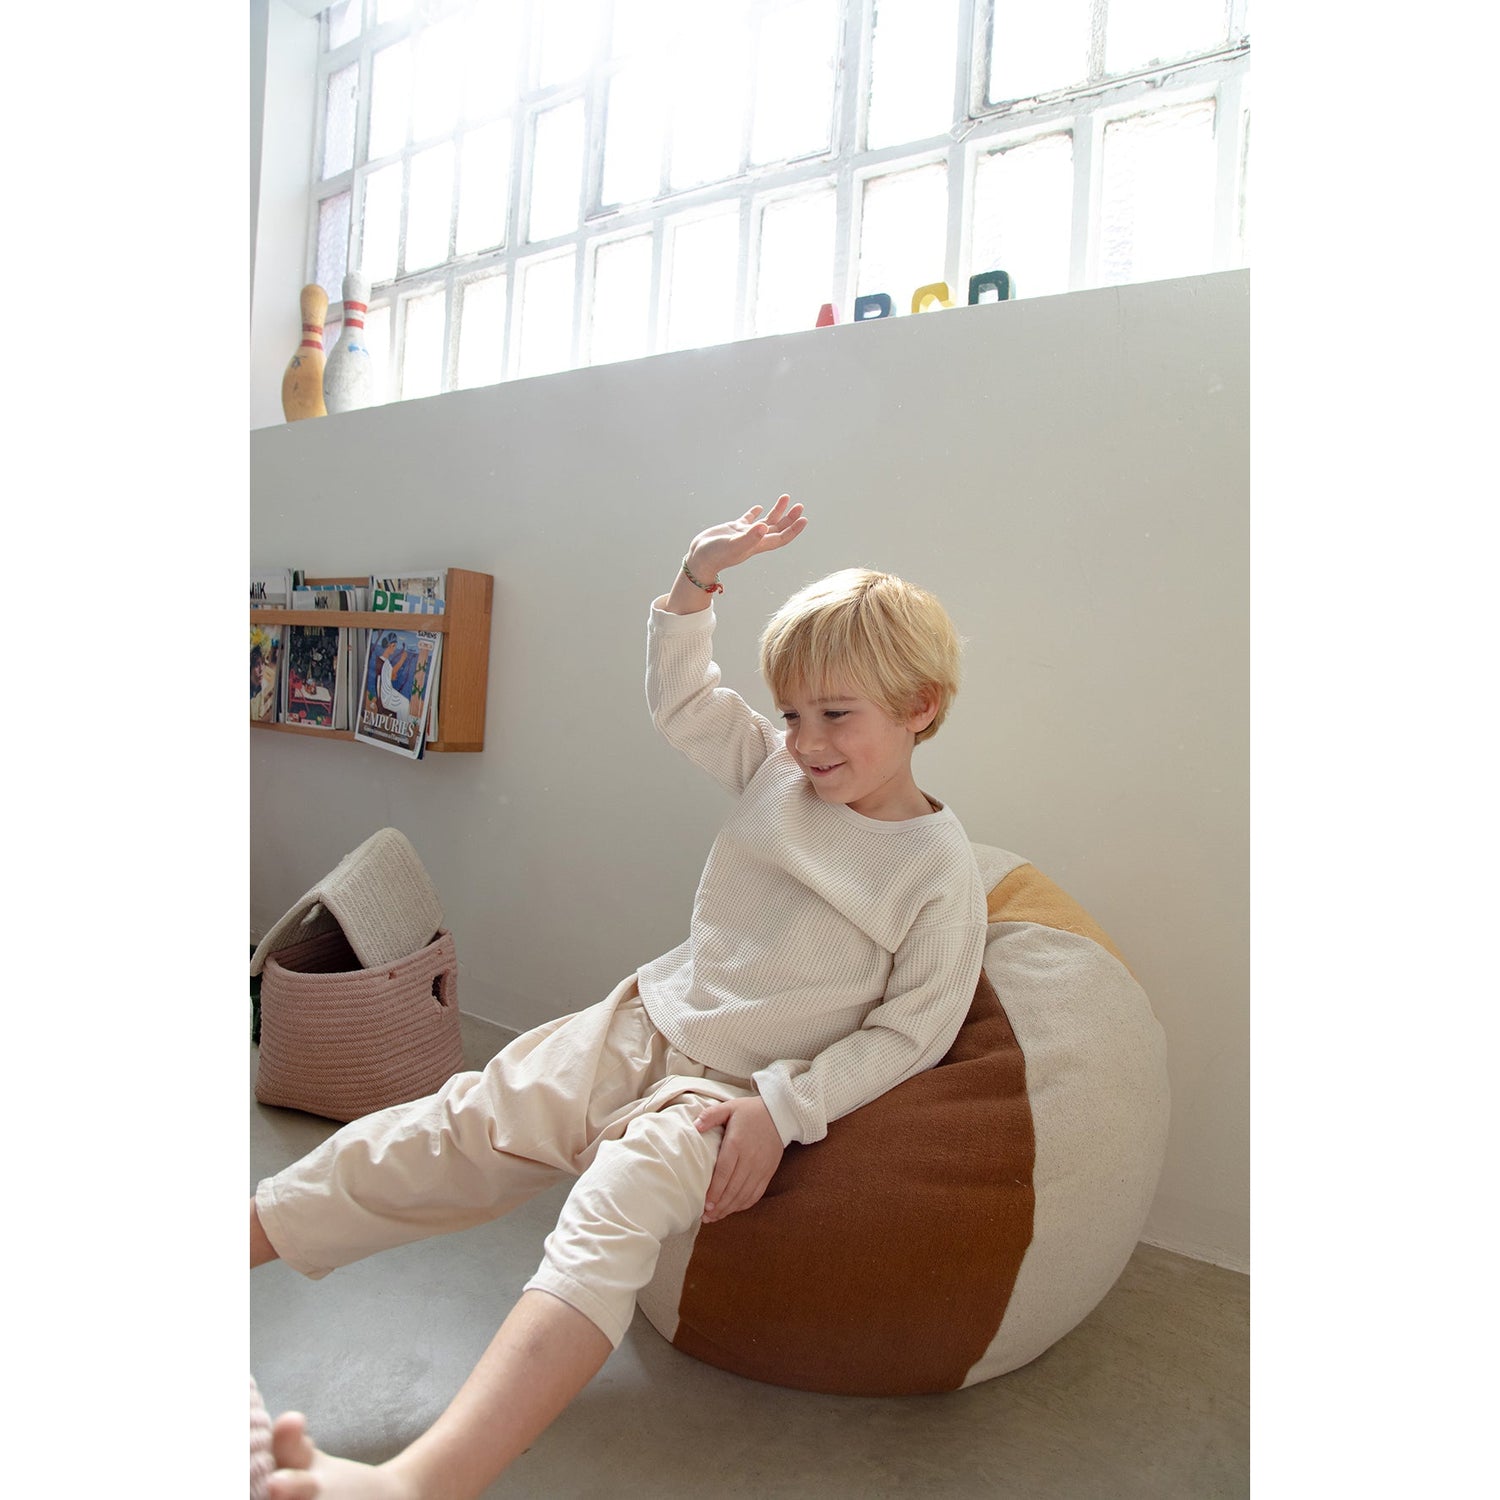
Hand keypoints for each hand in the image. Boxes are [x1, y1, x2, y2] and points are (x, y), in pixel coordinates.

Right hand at [685, 494, 806, 583]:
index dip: (794, 530)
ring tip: (785, 498)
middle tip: (800, 505)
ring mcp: (744, 534)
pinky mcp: (733, 529)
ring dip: (777, 511)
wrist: (699, 558)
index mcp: (757, 545)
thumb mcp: (733, 544)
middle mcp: (754, 540)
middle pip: (778, 529)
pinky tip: (759, 507)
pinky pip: (748, 520)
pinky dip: (755, 513)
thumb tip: (764, 527)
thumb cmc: (715, 555)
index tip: (804, 519)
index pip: (781, 537)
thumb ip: (749, 537)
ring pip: (766, 522)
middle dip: (790, 518)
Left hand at [695, 1095, 784, 1222]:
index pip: (724, 1173)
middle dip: (719, 1206)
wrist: (781, 1114)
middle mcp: (750, 1158)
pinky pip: (756, 1193)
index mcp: (737, 1143)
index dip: (715, 1191)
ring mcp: (760, 1168)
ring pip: (744, 1194)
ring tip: (715, 1217)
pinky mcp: (768, 1172)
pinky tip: (732, 1209)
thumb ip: (711, 1115)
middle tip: (705, 1217)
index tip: (705, 1204)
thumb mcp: (730, 1107)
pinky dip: (744, 1204)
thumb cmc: (751, 1111)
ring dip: (729, 1208)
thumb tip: (695, 1126)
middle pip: (733, 1188)